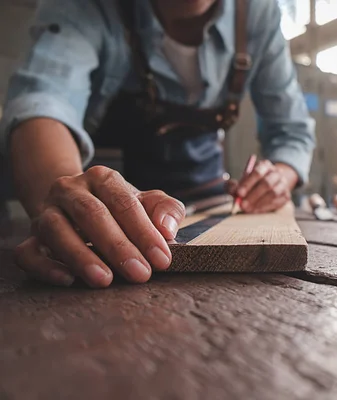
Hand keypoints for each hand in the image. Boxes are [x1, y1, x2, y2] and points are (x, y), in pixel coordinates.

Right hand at [14, 166, 185, 287]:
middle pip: (91, 214)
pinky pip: (28, 252)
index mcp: (102, 178)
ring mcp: (46, 212)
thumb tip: (167, 228)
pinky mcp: (31, 237)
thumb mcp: (149, 203)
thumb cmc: (122, 208)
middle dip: (118, 247)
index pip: (124, 203)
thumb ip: (167, 209)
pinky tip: (68, 280)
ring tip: (105, 280)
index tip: (162, 259)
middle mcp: (70, 190)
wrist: (77, 204)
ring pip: (56, 230)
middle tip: (140, 273)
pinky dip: (45, 267)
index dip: (144, 232)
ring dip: (81, 257)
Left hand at [228, 161, 296, 213]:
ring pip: (273, 193)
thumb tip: (232, 191)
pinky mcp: (286, 195)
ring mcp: (283, 184)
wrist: (272, 186)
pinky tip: (256, 211)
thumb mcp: (241, 182)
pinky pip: (277, 202)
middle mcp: (276, 173)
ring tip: (248, 209)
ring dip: (259, 203)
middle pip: (267, 183)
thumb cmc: (253, 184)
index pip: (257, 172)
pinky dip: (265, 207)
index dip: (247, 183)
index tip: (239, 193)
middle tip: (242, 205)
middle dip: (253, 195)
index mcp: (265, 165)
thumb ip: (234, 186)